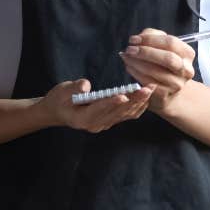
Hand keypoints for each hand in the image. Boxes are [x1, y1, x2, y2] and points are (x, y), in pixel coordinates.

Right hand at [36, 78, 154, 132]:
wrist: (58, 112)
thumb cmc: (59, 100)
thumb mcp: (61, 91)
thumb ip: (73, 88)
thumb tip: (85, 85)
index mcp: (83, 119)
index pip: (100, 109)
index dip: (111, 102)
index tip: (124, 95)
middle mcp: (96, 124)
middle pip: (117, 112)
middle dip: (134, 100)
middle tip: (146, 88)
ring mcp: (104, 124)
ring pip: (125, 114)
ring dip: (139, 102)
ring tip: (150, 89)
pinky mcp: (110, 121)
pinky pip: (127, 115)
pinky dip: (138, 107)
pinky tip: (147, 97)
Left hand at [119, 28, 195, 115]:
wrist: (168, 90)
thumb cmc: (163, 64)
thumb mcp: (162, 47)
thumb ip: (153, 37)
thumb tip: (139, 38)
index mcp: (187, 54)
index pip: (171, 42)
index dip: (150, 39)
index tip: (134, 39)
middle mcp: (186, 69)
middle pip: (167, 58)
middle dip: (145, 52)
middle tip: (130, 49)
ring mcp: (176, 84)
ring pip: (155, 70)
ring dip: (137, 62)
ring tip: (126, 57)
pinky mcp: (165, 94)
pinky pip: (148, 81)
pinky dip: (136, 72)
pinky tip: (129, 67)